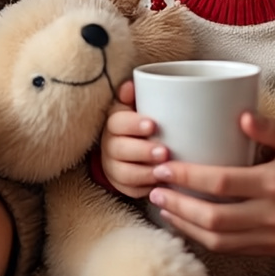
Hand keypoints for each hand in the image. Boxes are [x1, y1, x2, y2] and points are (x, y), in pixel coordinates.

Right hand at [100, 79, 168, 198]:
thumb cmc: (140, 121)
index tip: (153, 125)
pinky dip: (144, 189)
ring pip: (124, 173)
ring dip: (144, 172)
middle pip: (119, 149)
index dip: (133, 124)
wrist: (131, 148)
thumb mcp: (137, 106)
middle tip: (164, 151)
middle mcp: (109, 144)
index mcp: (114, 122)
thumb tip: (131, 85)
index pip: (117, 122)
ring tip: (163, 171)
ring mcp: (113, 166)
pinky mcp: (121, 184)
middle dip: (142, 151)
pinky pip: (130, 190)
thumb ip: (135, 96)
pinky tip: (159, 185)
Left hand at [148, 111, 274, 254]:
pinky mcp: (270, 249)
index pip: (222, 184)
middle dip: (179, 206)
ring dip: (186, 226)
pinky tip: (186, 224)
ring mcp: (270, 237)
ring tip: (162, 208)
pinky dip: (203, 239)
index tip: (165, 166)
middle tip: (154, 190)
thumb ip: (271, 127)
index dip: (188, 177)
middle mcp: (271, 215)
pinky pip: (230, 249)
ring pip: (218, 240)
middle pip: (214, 219)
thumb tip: (239, 115)